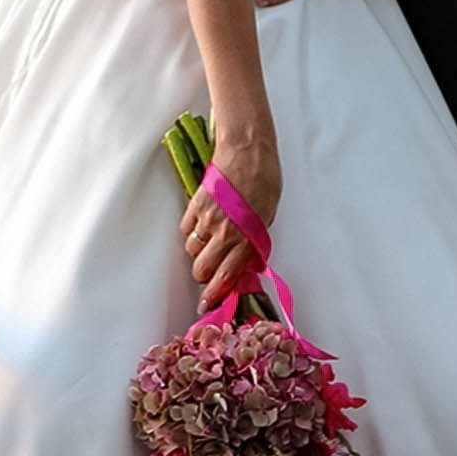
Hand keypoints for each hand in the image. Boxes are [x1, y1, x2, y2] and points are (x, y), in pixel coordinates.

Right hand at [181, 135, 279, 299]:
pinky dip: (192, 230)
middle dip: (204, 275)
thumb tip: (245, 260)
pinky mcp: (195, 204)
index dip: (215, 295)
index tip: (207, 305)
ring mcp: (208, 219)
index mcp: (246, 238)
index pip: (226, 277)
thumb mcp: (268, 216)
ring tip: (209, 240)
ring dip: (199, 251)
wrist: (248, 150)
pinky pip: (187, 228)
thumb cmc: (265, 179)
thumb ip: (254, 240)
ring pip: (192, 249)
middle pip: (202, 269)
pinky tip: (203, 222)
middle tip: (210, 271)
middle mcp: (225, 232)